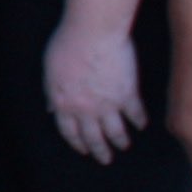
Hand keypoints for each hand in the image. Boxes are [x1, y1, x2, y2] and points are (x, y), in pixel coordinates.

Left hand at [44, 20, 145, 164]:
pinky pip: (136, 114)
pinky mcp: (128, 94)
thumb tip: (52, 109)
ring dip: (120, 141)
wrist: (92, 31)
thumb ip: (53, 93)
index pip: (69, 131)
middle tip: (105, 159)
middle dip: (100, 151)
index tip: (83, 149)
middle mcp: (86, 109)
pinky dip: (139, 121)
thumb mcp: (50, 70)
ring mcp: (108, 104)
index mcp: (64, 103)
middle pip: (93, 137)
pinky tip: (141, 125)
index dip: (77, 143)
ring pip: (116, 132)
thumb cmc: (66, 44)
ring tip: (124, 145)